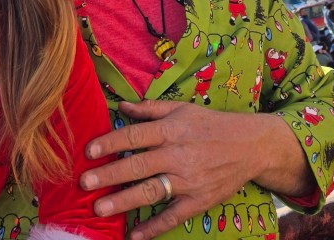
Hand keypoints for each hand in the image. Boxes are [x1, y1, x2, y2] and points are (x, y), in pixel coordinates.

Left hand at [79, 100, 282, 239]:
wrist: (249, 145)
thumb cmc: (209, 124)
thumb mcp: (180, 109)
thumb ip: (149, 108)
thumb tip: (120, 106)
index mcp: (171, 129)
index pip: (134, 135)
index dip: (110, 143)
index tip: (88, 151)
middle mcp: (177, 154)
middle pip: (138, 165)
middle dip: (109, 175)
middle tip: (84, 183)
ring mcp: (188, 180)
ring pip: (151, 192)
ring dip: (124, 201)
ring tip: (100, 208)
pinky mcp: (199, 201)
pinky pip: (173, 216)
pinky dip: (154, 228)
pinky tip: (134, 236)